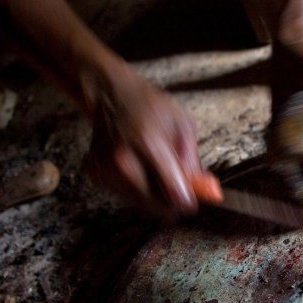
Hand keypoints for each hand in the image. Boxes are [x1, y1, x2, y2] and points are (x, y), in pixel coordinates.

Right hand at [84, 73, 220, 218]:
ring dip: (154, 196)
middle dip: (171, 200)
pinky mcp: (96, 176)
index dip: (187, 200)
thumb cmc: (149, 107)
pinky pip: (126, 198)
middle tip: (176, 184)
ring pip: (141, 205)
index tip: (192, 200)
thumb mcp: (183, 125)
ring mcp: (105, 170)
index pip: (172, 190)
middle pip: (157, 206)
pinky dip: (137, 190)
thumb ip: (193, 160)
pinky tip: (139, 169)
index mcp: (148, 143)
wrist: (111, 96)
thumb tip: (206, 192)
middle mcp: (122, 160)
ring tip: (155, 170)